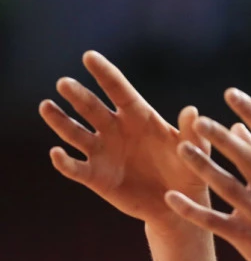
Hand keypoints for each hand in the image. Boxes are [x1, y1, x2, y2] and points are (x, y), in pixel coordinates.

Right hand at [39, 50, 210, 228]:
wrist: (177, 205)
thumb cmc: (189, 172)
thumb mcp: (194, 151)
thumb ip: (191, 132)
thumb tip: (192, 111)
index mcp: (140, 117)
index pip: (119, 90)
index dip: (105, 74)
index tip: (89, 56)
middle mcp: (117, 130)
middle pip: (93, 108)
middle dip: (78, 95)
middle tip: (64, 83)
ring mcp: (104, 152)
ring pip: (76, 133)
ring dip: (60, 121)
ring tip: (46, 106)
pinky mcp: (96, 177)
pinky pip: (75, 168)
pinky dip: (64, 162)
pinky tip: (56, 153)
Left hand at [164, 88, 250, 260]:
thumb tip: (238, 124)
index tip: (231, 92)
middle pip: (247, 157)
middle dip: (222, 138)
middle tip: (198, 120)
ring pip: (229, 188)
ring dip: (205, 167)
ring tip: (182, 149)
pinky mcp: (249, 239)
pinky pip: (216, 223)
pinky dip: (192, 211)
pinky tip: (171, 198)